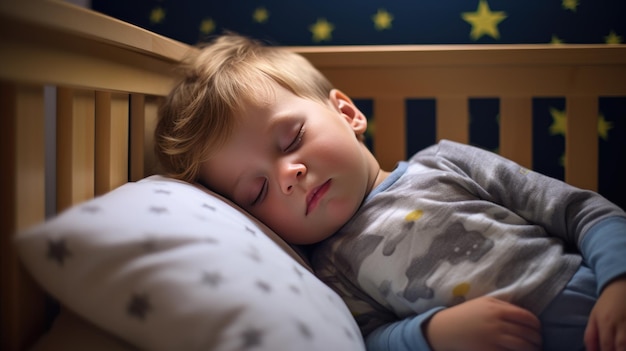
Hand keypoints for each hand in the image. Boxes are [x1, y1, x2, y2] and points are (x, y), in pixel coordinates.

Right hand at [424, 296, 541, 350]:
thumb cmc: (467, 314)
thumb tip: (526, 315)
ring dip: (533, 350)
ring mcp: (493, 339)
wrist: (446, 328)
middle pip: (528, 334)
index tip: (538, 330)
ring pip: (523, 347)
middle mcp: (497, 324)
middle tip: (538, 343)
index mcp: (498, 309)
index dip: (537, 326)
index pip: (528, 318)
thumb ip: (505, 305)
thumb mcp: (485, 302)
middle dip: (537, 340)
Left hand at [585, 276, 625, 350]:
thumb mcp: (593, 317)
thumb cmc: (606, 305)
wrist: (622, 287)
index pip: (606, 346)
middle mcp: (620, 325)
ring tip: (618, 347)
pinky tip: (624, 344)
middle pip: (620, 348)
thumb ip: (590, 335)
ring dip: (623, 348)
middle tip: (612, 350)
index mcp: (605, 323)